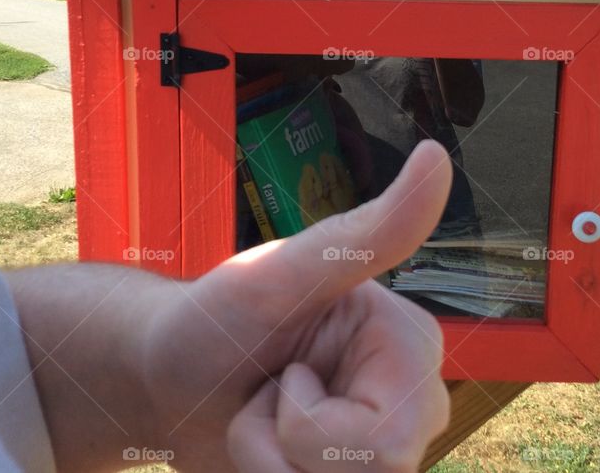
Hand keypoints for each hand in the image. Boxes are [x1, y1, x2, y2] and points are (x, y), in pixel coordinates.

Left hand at [144, 140, 452, 471]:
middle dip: (289, 455)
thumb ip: (366, 232)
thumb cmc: (212, 318)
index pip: (388, 440)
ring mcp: (381, 446)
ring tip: (260, 426)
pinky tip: (266, 457)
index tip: (282, 372)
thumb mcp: (281, 276)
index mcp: (408, 345)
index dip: (308, 427)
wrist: (163, 381)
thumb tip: (436, 156)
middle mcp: (411, 399)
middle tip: (265, 398)